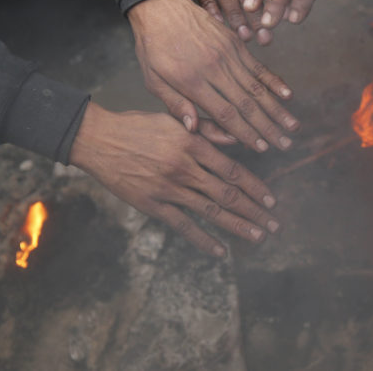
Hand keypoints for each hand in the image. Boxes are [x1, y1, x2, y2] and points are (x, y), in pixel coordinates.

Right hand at [70, 103, 281, 256]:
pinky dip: (203, 239)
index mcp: (193, 144)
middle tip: (274, 225)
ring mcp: (168, 188)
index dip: (255, 187)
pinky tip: (221, 251)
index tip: (271, 201)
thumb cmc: (139, 126)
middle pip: (227, 194)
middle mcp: (184, 168)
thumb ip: (207, 130)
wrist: (98, 140)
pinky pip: (183, 225)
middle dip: (254, 211)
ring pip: (211, 211)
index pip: (232, 170)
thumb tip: (238, 139)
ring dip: (238, 226)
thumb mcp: (175, 120)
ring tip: (259, 237)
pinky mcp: (152, 204)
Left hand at [128, 0, 298, 152]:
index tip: (261, 149)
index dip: (245, 133)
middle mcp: (215, 69)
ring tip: (293, 127)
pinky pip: (259, 66)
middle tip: (286, 145)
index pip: (225, 113)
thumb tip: (193, 129)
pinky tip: (288, 96)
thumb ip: (175, 105)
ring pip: (258, 88)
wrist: (161, 5)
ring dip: (277, 109)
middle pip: (247, 104)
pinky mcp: (236, 43)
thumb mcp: (153, 79)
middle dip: (269, 127)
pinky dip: (275, 82)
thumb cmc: (153, 46)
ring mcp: (228, 55)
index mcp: (192, 81)